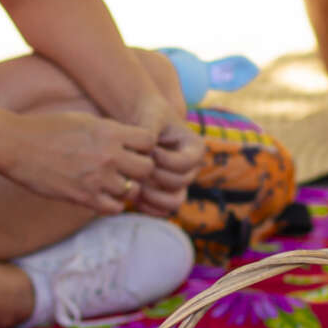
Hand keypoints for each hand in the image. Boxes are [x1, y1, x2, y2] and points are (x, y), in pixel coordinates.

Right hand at [3, 112, 156, 211]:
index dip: (146, 145)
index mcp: (109, 132)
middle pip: (148, 168)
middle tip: (128, 168)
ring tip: (113, 182)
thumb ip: (110, 131)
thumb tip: (130, 139)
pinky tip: (103, 195)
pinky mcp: (83, 198)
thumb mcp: (84, 120)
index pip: (150, 141)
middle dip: (141, 168)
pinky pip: (114, 208)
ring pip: (133, 190)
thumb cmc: (47, 128)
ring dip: (127, 188)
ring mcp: (97, 179)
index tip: (135, 148)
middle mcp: (108, 156)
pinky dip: (113, 203)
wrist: (16, 145)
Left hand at [132, 101, 202, 216]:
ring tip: (133, 184)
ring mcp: (179, 183)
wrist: (139, 123)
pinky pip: (162, 211)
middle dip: (156, 177)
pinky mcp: (166, 194)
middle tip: (137, 168)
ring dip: (153, 196)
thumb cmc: (146, 115)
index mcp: (195, 148)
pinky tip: (132, 196)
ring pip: (174, 202)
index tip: (150, 149)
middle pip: (180, 182)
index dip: (166, 160)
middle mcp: (192, 168)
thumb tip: (147, 156)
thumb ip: (149, 132)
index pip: (186, 163)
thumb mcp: (150, 117)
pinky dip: (148, 207)